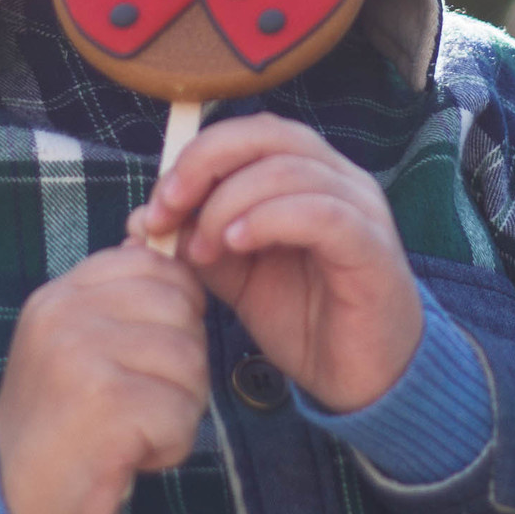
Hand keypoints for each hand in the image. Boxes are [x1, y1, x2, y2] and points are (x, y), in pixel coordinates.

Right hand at [0, 245, 208, 513]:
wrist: (16, 506)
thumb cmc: (63, 428)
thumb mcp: (78, 347)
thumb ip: (118, 303)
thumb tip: (171, 250)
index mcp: (59, 295)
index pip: (155, 266)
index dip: (177, 310)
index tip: (150, 356)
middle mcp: (64, 314)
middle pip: (182, 310)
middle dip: (182, 365)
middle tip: (142, 402)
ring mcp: (80, 355)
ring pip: (189, 362)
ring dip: (179, 409)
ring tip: (134, 431)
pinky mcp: (104, 403)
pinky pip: (181, 413)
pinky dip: (170, 446)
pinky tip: (133, 457)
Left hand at [126, 112, 422, 414]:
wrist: (361, 379)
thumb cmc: (305, 319)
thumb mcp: (237, 277)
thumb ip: (198, 241)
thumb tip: (142, 219)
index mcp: (307, 175)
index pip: (249, 134)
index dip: (196, 157)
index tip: (156, 206)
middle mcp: (339, 178)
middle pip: (268, 134)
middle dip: (206, 164)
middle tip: (169, 210)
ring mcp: (361, 209)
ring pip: (290, 169)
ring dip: (230, 202)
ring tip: (206, 248)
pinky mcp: (372, 247)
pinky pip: (322, 213)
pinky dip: (270, 219)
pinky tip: (238, 245)